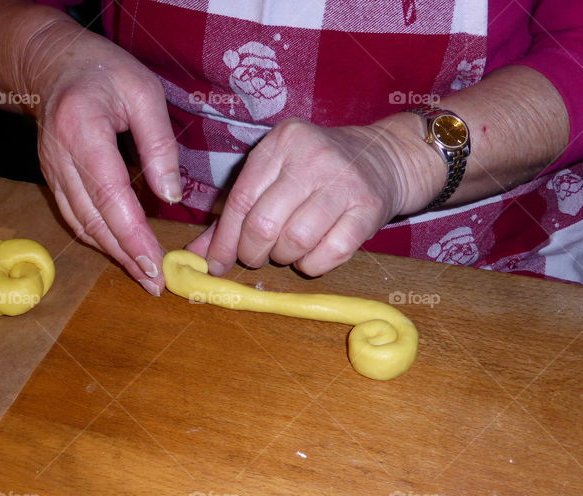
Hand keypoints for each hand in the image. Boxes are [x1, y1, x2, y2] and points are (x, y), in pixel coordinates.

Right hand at [16, 22, 180, 294]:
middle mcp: (61, 157)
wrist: (50, 64)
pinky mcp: (52, 180)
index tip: (155, 264)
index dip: (133, 235)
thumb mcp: (144, 93)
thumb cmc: (104, 71)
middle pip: (93, 220)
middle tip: (155, 284)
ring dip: (112, 255)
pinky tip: (121, 254)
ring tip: (143, 276)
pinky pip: (74, 218)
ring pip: (81, 225)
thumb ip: (159, 145)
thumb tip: (170, 197)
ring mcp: (51, 172)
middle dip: (126, 256)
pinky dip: (97, 240)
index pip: (110, 195)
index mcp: (83, 130)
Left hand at [187, 116, 441, 276]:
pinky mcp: (368, 209)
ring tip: (287, 251)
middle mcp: (312, 156)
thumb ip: (235, 213)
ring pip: (295, 241)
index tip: (215, 265)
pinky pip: (329, 254)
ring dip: (284, 258)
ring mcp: (343, 181)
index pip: (241, 199)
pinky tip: (311, 256)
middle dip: (252, 252)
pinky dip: (312, 265)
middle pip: (264, 224)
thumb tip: (199, 256)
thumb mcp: (274, 176)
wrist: (383, 157)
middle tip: (257, 257)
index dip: (224, 239)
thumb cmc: (316, 172)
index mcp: (281, 142)